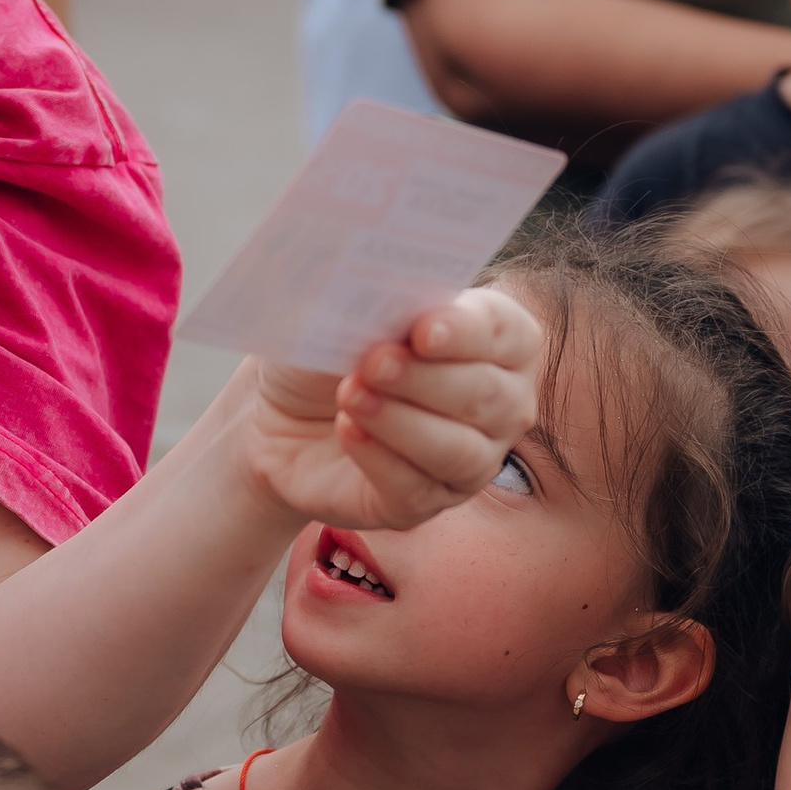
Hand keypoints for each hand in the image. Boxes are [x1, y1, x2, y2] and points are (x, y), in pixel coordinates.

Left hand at [240, 284, 539, 533]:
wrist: (281, 412)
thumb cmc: (329, 349)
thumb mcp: (343, 311)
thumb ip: (372, 297)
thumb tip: (379, 286)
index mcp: (494, 341)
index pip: (509, 334)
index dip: (470, 332)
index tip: (423, 329)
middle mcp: (499, 405)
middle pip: (487, 396)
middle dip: (427, 378)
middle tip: (373, 360)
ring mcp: (467, 461)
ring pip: (459, 451)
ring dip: (401, 420)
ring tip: (350, 394)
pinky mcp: (422, 503)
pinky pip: (415, 488)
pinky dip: (378, 457)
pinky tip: (347, 430)